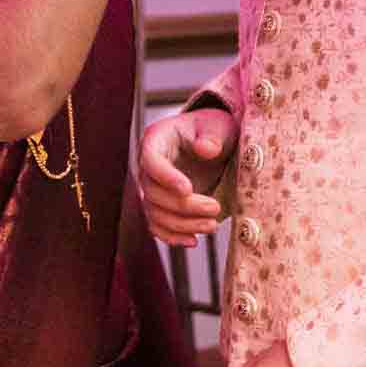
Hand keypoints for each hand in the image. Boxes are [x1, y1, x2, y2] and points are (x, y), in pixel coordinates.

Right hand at [138, 108, 233, 245]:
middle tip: (215, 208)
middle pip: (153, 192)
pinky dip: (172, 236)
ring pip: (155, 213)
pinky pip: (157, 226)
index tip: (188, 189)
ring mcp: (152, 187)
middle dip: (183, 206)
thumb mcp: (218, 126)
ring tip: (212, 225)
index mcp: (156, 139)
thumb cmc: (213, 129)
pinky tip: (193, 240)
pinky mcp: (160, 205)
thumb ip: (212, 136)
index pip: (151, 160)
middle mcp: (147, 165)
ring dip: (181, 224)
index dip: (166, 177)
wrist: (213, 143)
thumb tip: (206, 149)